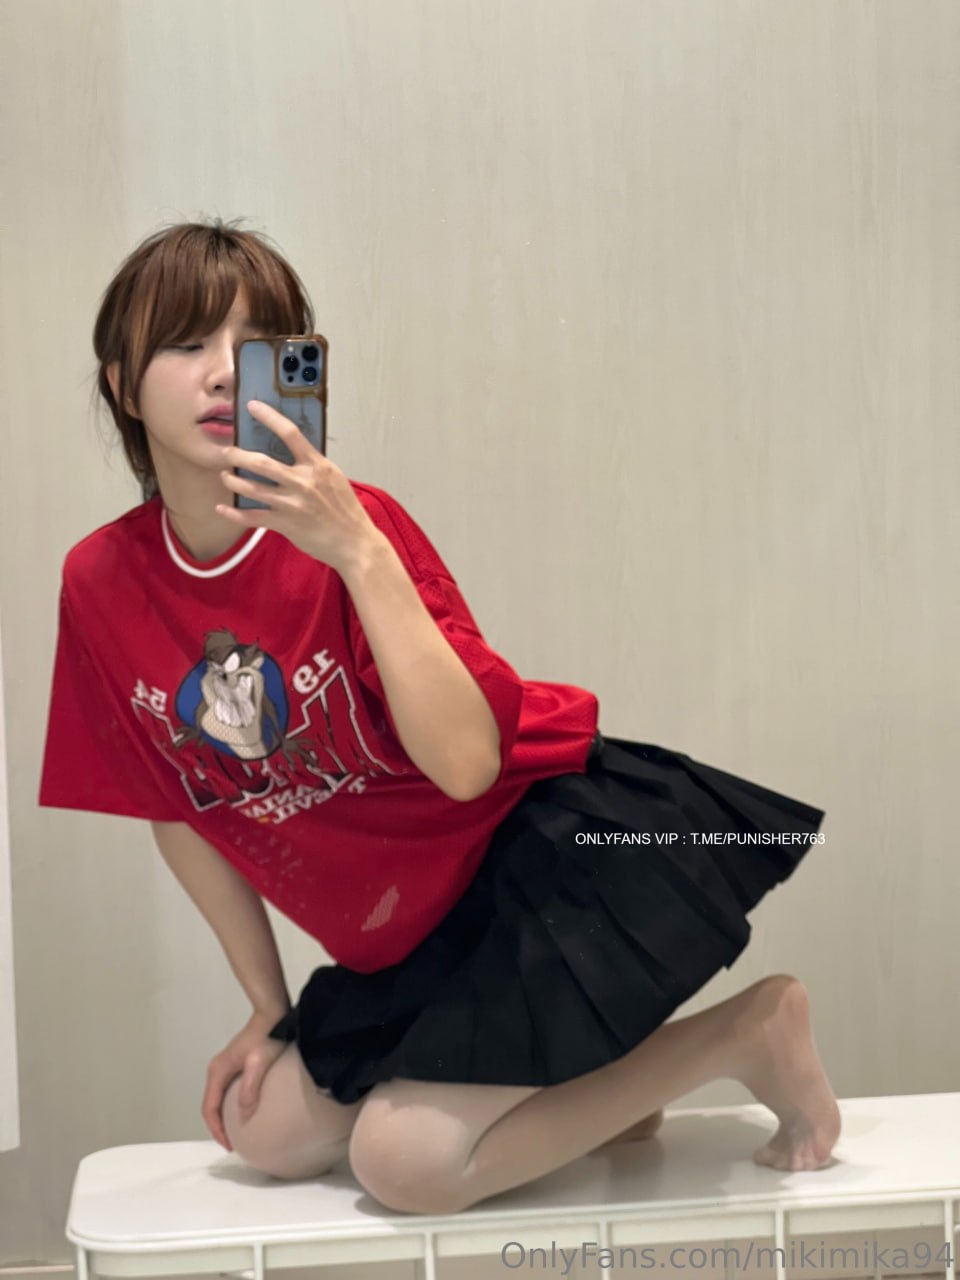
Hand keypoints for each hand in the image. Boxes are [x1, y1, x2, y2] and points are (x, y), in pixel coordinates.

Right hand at [202, 1010, 289, 1151]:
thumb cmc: (267, 1035)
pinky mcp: (235, 1064)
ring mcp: (225, 1066)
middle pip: (211, 1106)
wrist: (272, 1012)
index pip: (209, 1109)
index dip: (216, 1130)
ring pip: (218, 1099)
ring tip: (239, 1132)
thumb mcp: (259, 1064)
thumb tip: (243, 1116)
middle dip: (218, 1127)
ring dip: (224, 1117)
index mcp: (218, 1071)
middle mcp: (217, 1070)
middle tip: (233, 1143)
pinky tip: (245, 1111)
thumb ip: (250, 1089)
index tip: (229, 1145)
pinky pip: (227, 1091)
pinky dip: (231, 1106)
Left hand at [215, 400, 381, 572]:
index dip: (268, 417)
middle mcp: (302, 482)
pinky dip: (234, 513)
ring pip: (251, 488)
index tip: (252, 407)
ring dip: (232, 480)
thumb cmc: (345, 510)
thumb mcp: (334, 478)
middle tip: (226, 452)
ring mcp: (292, 504)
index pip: (290, 433)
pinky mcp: (285, 524)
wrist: (353, 542)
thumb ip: (312, 464)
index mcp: (316, 466)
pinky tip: (222, 508)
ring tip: (225, 475)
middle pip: (261, 462)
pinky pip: (252, 517)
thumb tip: (290, 450)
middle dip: (237, 455)